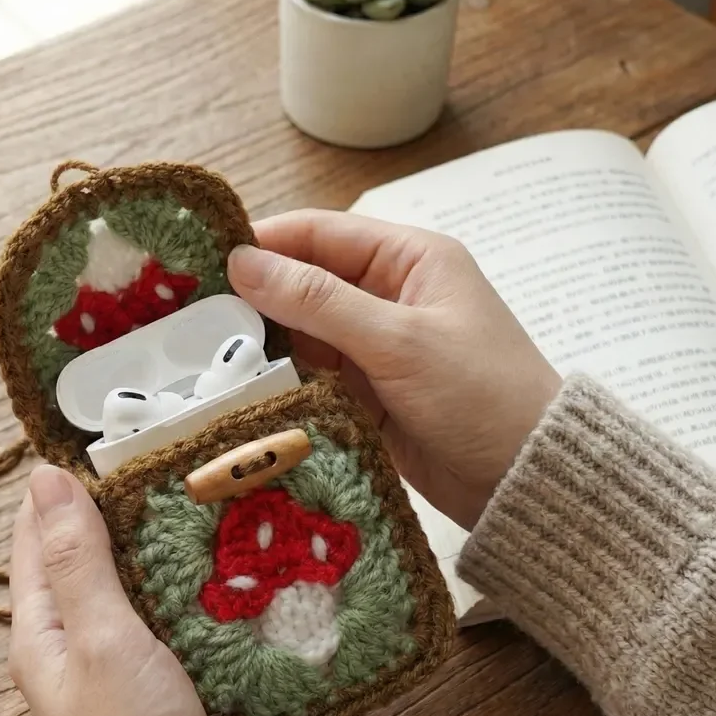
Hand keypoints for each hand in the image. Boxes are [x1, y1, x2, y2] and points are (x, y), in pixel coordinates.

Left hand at [8, 464, 211, 715]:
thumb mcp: (101, 634)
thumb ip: (77, 558)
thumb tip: (43, 477)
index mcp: (37, 633)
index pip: (33, 540)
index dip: (54, 493)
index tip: (91, 446)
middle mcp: (63, 648)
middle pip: (74, 562)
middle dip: (102, 515)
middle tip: (148, 468)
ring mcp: (105, 667)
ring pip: (114, 587)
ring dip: (137, 548)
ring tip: (178, 504)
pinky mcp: (145, 682)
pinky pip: (147, 615)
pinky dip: (164, 584)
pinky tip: (197, 567)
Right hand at [228, 210, 560, 529]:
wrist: (526, 482)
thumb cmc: (482, 395)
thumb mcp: (399, 341)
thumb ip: (318, 301)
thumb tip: (242, 262)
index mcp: (409, 260)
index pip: (320, 234)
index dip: (262, 242)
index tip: (202, 259)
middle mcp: (388, 296)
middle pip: (303, 284)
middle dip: (252, 299)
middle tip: (189, 315)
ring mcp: (375, 348)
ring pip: (301, 335)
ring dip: (262, 346)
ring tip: (201, 357)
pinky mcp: (367, 395)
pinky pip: (311, 378)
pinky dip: (281, 383)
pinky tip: (240, 391)